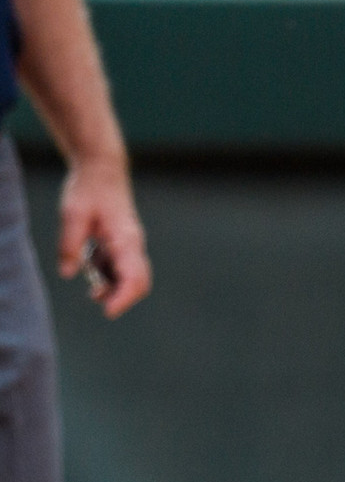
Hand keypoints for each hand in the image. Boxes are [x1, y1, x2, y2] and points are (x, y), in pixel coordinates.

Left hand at [56, 156, 150, 318]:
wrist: (102, 170)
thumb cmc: (89, 190)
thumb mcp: (72, 214)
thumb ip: (70, 244)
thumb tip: (68, 273)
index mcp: (126, 239)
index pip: (134, 277)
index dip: (124, 298)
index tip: (107, 311)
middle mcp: (133, 245)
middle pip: (140, 281)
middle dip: (123, 297)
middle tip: (100, 305)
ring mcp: (129, 245)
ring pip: (131, 276)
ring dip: (115, 288)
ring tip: (92, 293)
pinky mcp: (122, 243)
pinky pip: (121, 267)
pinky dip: (110, 277)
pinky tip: (93, 278)